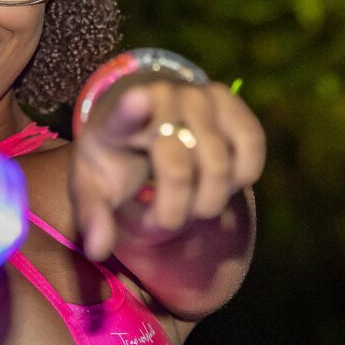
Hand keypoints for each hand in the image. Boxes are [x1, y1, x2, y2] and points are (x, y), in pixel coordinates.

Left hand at [69, 77, 264, 260]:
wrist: (141, 117)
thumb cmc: (117, 158)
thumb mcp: (93, 185)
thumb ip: (92, 216)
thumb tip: (97, 250)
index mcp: (117, 120)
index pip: (125, 113)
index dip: (132, 108)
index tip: (138, 100)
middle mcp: (161, 97)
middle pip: (179, 170)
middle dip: (174, 213)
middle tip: (162, 218)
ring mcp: (199, 94)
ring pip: (219, 165)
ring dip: (208, 201)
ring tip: (191, 203)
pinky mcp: (231, 99)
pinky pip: (251, 144)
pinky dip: (243, 175)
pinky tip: (224, 182)